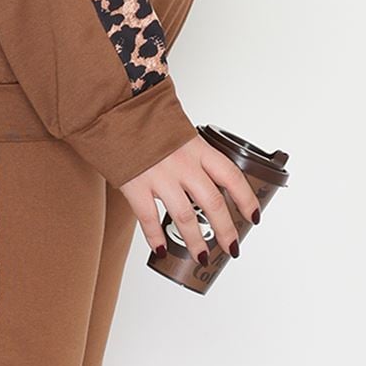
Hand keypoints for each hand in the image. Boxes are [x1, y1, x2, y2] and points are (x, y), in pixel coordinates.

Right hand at [120, 132, 261, 262]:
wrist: (112, 108)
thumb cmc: (145, 118)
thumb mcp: (178, 130)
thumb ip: (191, 152)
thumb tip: (201, 173)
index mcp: (197, 148)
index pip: (232, 177)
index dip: (246, 199)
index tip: (253, 216)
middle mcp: (183, 164)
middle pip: (212, 204)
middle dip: (225, 230)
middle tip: (231, 247)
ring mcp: (159, 176)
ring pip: (184, 217)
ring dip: (194, 240)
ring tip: (200, 256)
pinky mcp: (135, 185)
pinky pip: (148, 218)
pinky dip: (155, 237)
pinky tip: (161, 249)